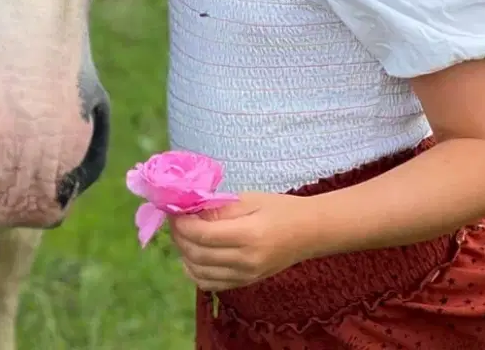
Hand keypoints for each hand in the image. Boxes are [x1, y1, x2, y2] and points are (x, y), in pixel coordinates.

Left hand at [168, 191, 317, 290]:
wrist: (310, 232)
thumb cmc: (281, 209)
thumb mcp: (249, 200)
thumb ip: (218, 208)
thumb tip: (188, 211)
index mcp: (248, 235)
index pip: (202, 235)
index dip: (182, 224)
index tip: (174, 211)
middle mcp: (246, 261)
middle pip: (197, 254)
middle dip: (179, 236)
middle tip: (175, 220)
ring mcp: (246, 276)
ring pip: (199, 272)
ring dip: (183, 253)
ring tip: (183, 235)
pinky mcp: (245, 283)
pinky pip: (210, 284)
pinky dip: (195, 272)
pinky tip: (193, 255)